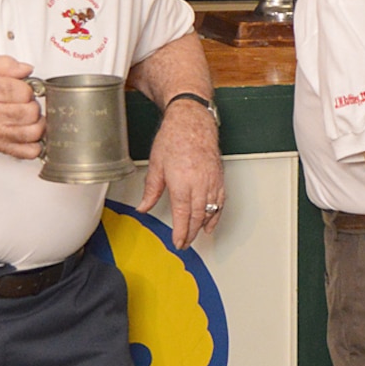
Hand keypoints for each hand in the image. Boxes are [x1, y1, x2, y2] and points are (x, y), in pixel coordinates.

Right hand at [0, 56, 42, 158]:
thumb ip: (5, 64)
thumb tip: (26, 69)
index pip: (24, 91)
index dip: (29, 88)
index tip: (23, 89)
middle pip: (31, 111)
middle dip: (33, 105)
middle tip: (25, 103)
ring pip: (33, 132)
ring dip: (38, 123)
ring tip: (30, 117)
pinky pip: (28, 152)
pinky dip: (36, 144)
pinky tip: (30, 134)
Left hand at [139, 103, 224, 249]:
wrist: (192, 122)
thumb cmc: (174, 138)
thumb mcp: (156, 165)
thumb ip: (151, 190)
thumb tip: (144, 207)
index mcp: (182, 183)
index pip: (182, 215)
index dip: (180, 232)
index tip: (178, 242)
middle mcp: (199, 184)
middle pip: (197, 216)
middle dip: (190, 233)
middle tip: (185, 243)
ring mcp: (211, 181)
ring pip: (210, 210)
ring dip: (202, 225)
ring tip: (195, 235)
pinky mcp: (219, 177)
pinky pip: (220, 201)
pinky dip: (216, 214)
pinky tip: (211, 222)